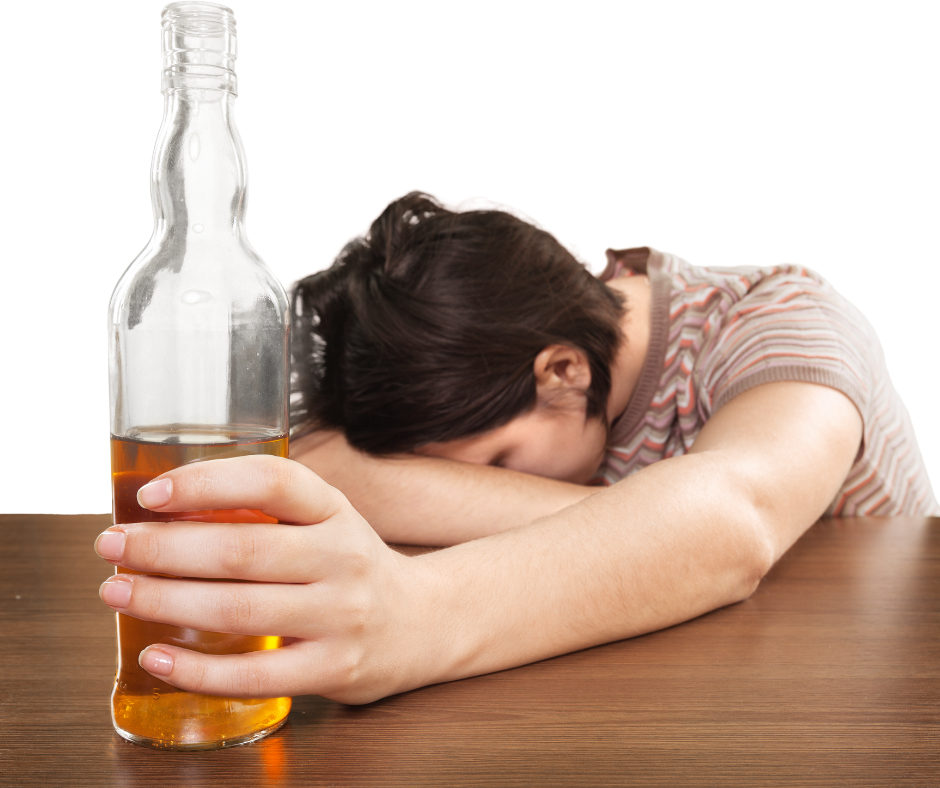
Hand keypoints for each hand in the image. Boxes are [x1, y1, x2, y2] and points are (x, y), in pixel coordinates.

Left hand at [94, 456, 436, 703]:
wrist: (421, 623)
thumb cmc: (350, 566)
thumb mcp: (326, 522)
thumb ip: (265, 513)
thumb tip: (163, 513)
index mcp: (336, 510)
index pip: (273, 482)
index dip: (208, 482)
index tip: (152, 494)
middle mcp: (343, 557)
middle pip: (244, 549)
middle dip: (164, 548)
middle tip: (112, 545)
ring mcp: (341, 615)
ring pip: (241, 609)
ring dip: (167, 600)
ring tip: (117, 591)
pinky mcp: (334, 668)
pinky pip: (255, 673)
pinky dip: (197, 668)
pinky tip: (156, 655)